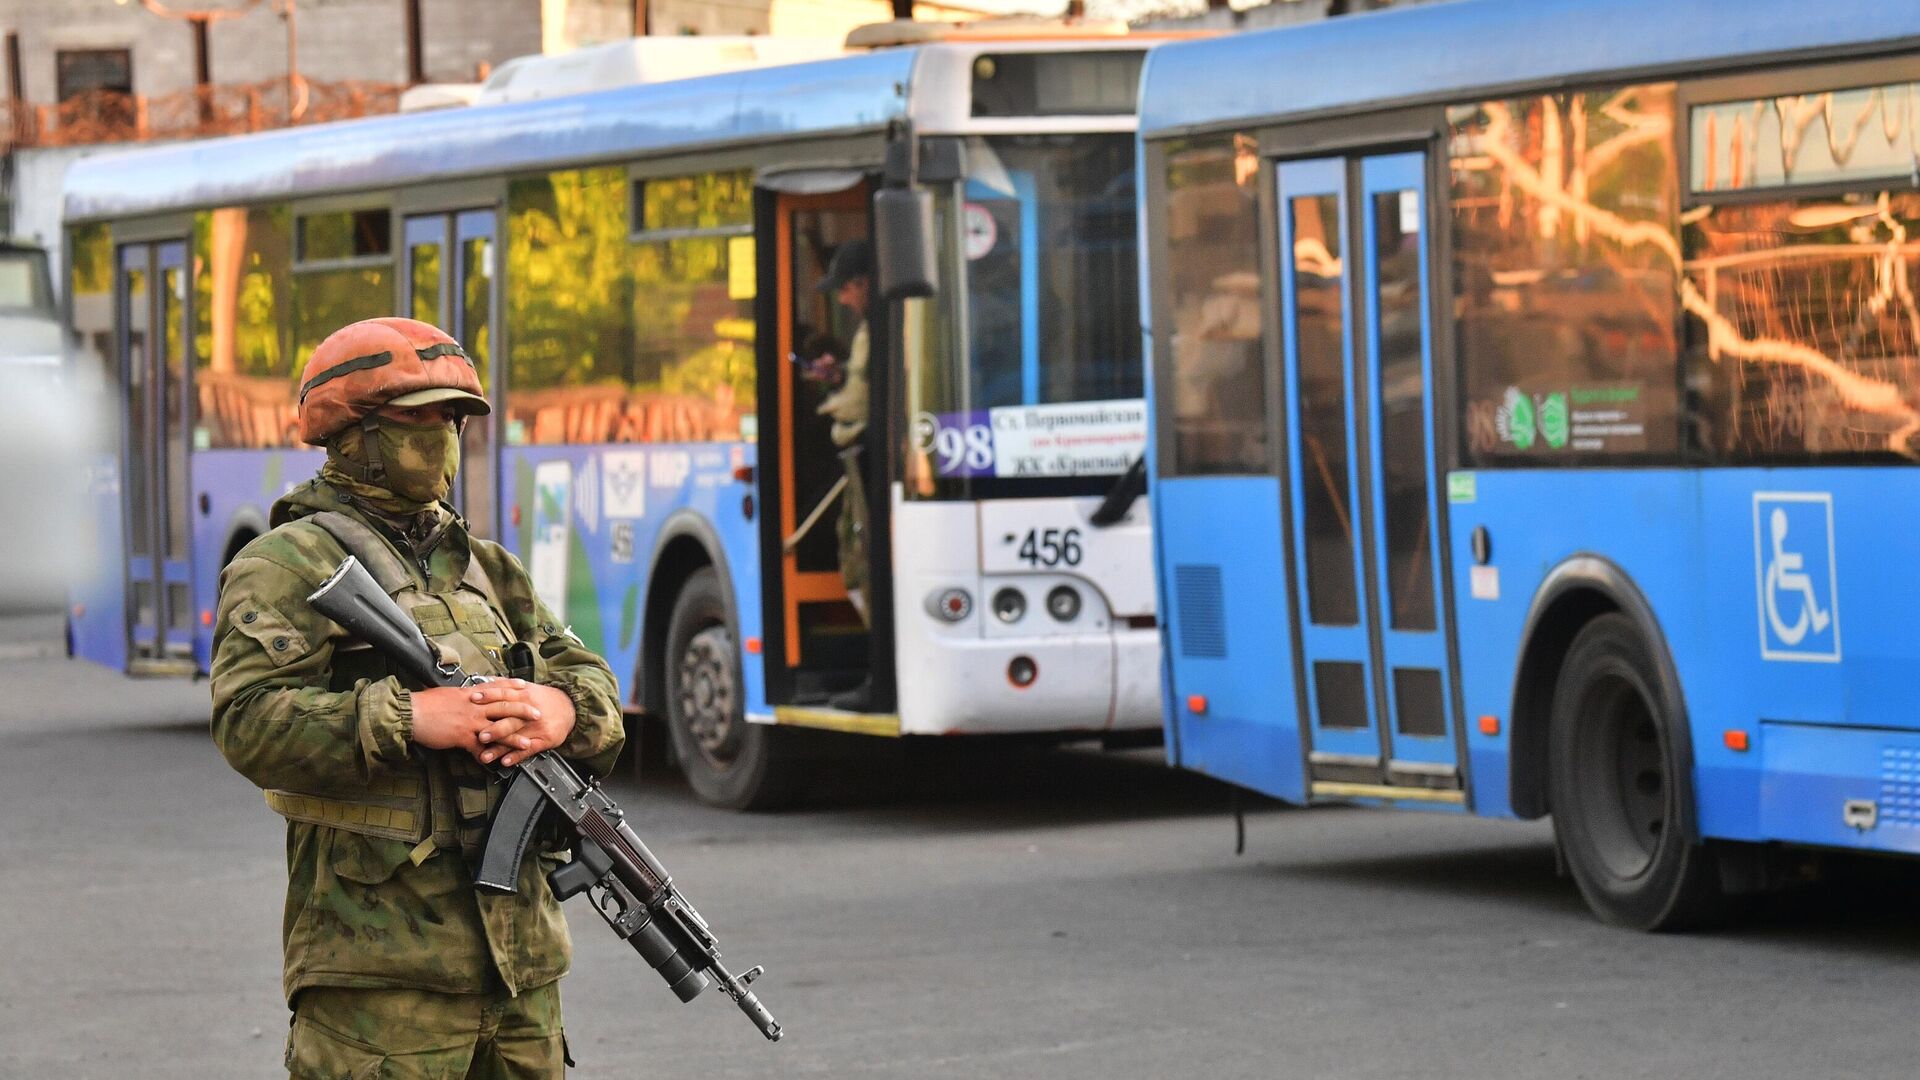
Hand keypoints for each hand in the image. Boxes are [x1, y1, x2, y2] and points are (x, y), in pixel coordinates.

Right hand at [409, 682, 544, 754]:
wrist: (411, 713)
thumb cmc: (426, 703)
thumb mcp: (448, 694)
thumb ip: (462, 696)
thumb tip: (470, 695)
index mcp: (470, 694)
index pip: (495, 687)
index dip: (511, 686)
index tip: (525, 685)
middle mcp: (473, 706)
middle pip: (504, 706)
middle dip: (522, 710)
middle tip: (538, 713)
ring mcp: (469, 721)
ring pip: (498, 728)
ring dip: (514, 737)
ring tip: (527, 743)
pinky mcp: (462, 736)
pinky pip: (479, 748)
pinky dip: (487, 756)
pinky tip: (495, 763)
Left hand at [473, 680, 575, 766]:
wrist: (570, 707)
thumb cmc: (544, 699)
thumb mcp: (527, 688)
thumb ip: (506, 685)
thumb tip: (486, 681)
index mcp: (524, 695)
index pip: (504, 694)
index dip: (488, 697)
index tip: (472, 700)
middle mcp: (529, 711)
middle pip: (510, 719)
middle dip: (493, 728)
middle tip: (479, 736)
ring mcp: (537, 727)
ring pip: (516, 738)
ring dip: (500, 748)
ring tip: (485, 756)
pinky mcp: (545, 739)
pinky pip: (529, 749)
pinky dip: (517, 756)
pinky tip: (506, 761)